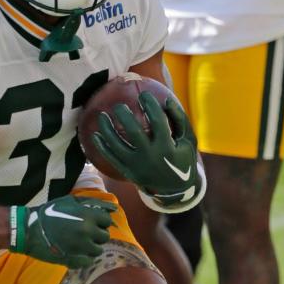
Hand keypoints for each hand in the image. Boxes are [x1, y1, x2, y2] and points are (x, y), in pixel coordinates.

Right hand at [9, 195, 116, 267]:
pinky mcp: (73, 260)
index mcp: (87, 216)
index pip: (107, 221)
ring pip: (98, 250)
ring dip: (91, 247)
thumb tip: (114, 208)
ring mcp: (81, 247)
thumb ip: (93, 203)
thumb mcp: (70, 201)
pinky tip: (75, 252)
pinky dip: (84, 258)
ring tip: (79, 243)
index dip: (100, 221)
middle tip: (84, 233)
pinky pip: (88, 261)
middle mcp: (87, 232)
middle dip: (96, 234)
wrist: (29, 229)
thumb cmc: (50, 212)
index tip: (91, 222)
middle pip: (105, 237)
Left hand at [91, 94, 205, 212]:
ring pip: (117, 145)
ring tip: (102, 115)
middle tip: (118, 105)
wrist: (174, 189)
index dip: (151, 106)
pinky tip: (95, 134)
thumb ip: (180, 119)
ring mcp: (137, 166)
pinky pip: (111, 158)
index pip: (158, 122)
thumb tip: (167, 99)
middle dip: (125, 116)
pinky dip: (102, 146)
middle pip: (134, 132)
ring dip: (107, 129)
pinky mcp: (128, 172)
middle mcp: (151, 157)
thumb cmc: (181, 157)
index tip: (144, 94)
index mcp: (167, 147)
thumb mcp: (188, 140)